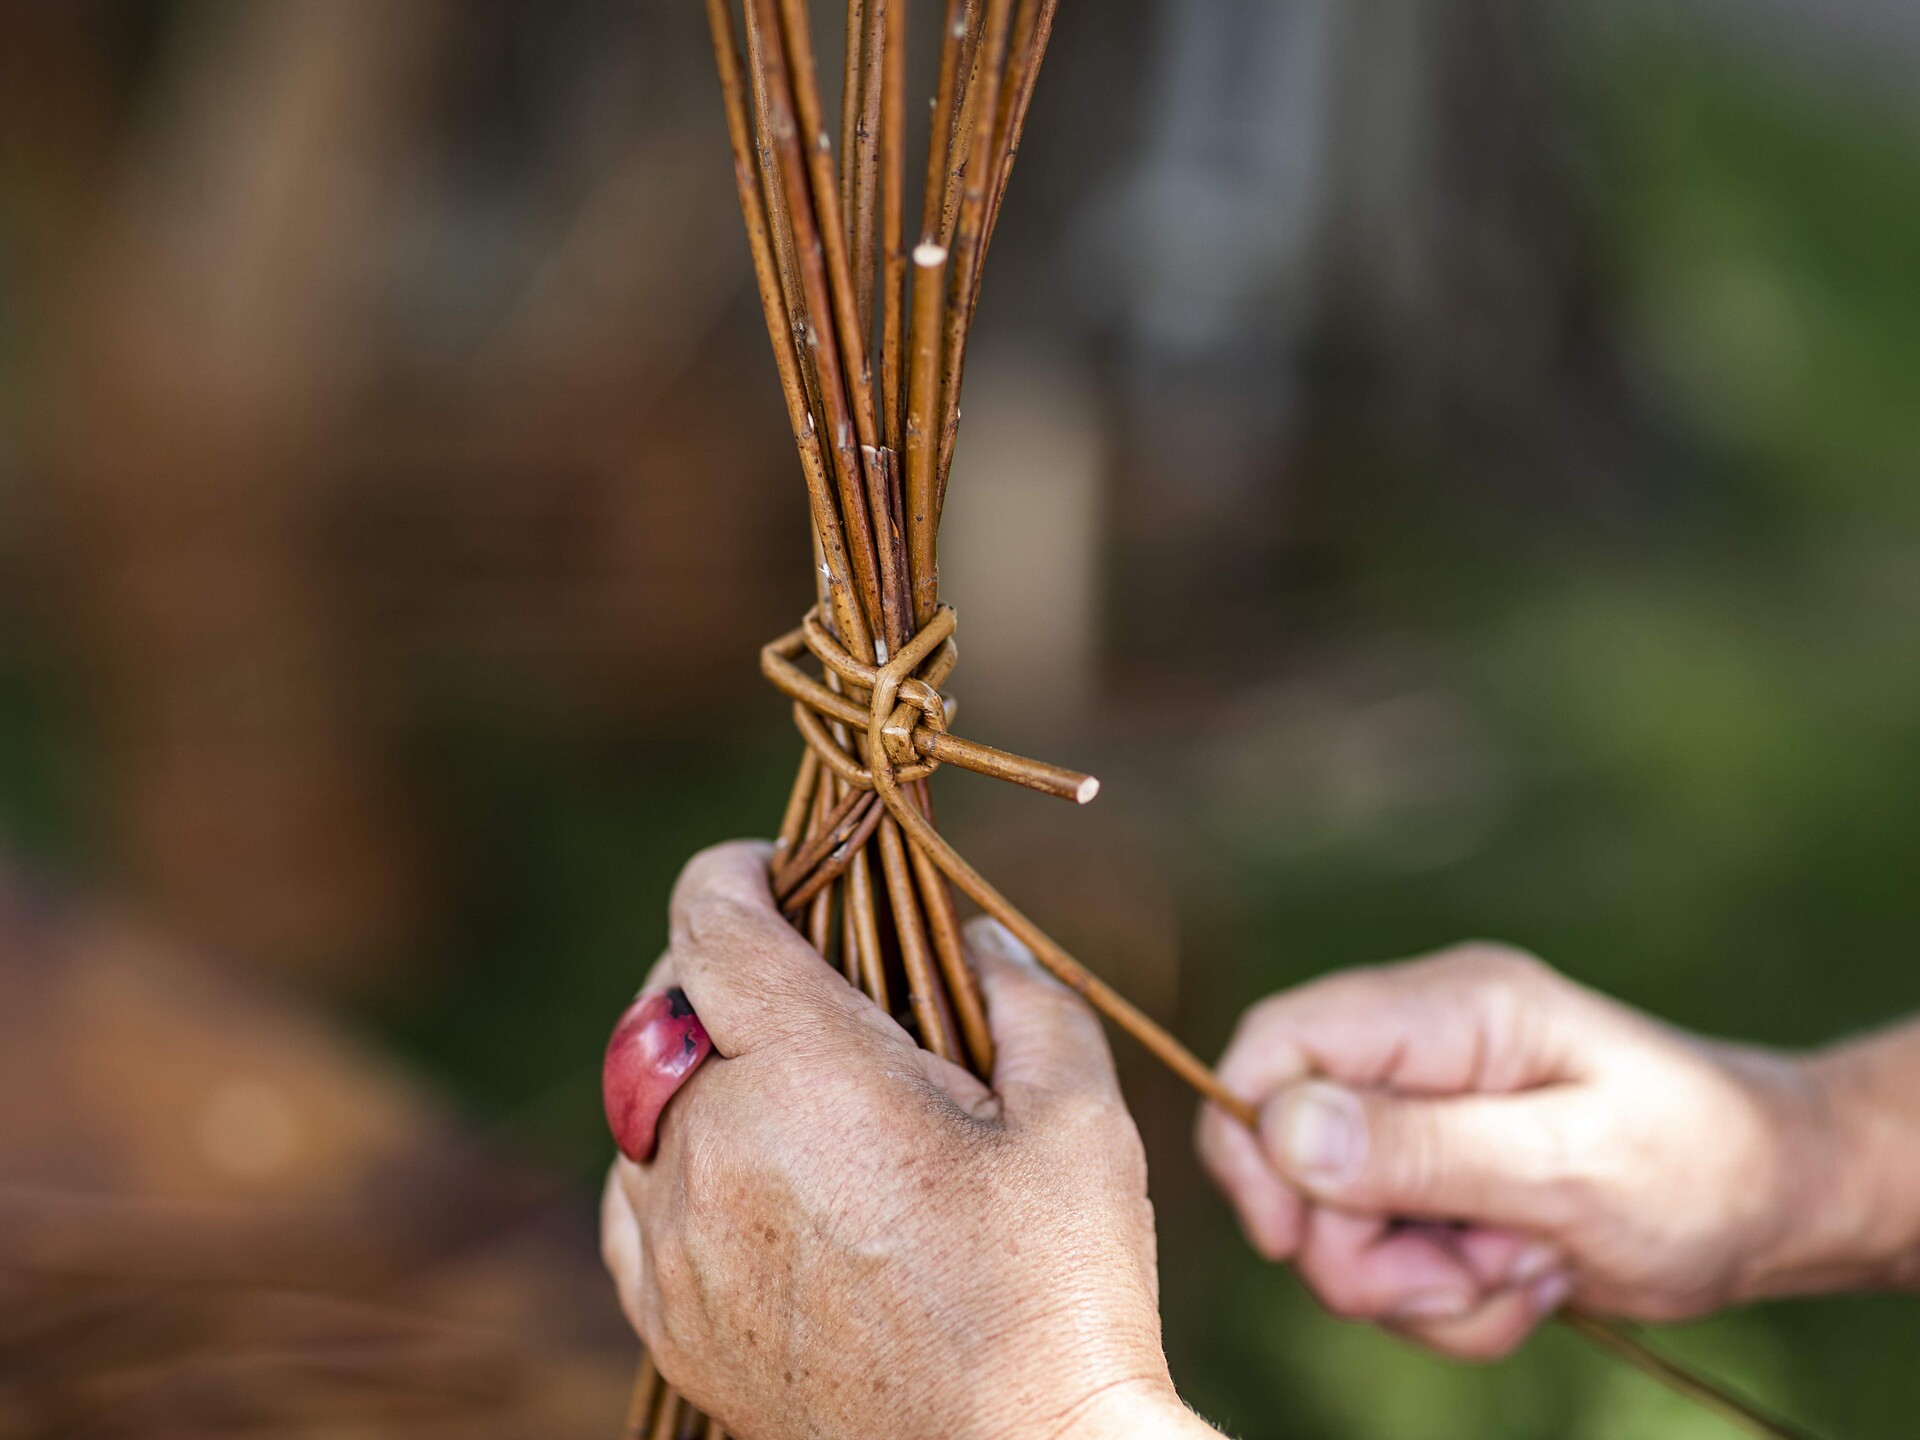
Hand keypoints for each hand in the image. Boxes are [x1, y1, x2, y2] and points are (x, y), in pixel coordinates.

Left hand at [601, 842, 1217, 1439]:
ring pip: (638, 1101)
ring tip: (785, 1082)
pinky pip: (632, 1198)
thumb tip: (980, 937)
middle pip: (665, 1001)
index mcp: (807, 1073)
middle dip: (724, 963)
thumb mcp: (1078, 1120)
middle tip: (804, 974)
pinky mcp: (669, 1319)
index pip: (709, 920)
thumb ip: (1026, 997)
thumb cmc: (1055, 1293)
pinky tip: (748, 1175)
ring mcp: (676, 1241)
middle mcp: (713, 1147)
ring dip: (696, 1063)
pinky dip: (672, 1161)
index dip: (734, 869)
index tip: (774, 866)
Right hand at [1196, 943, 1855, 1358]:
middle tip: (1458, 1280)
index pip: (1279, 1042)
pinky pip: (1390, 1263)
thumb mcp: (1567, 1164)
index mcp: (1446, 1011)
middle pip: (1292, 1155)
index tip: (1288, 1235)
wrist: (1778, 1207)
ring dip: (1417, 1286)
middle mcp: (1419, 1057)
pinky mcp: (1439, 1186)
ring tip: (1521, 1275)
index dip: (1249, 1134)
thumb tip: (1283, 1129)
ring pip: (1339, 1226)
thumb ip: (1423, 1147)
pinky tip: (1529, 1281)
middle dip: (1360, 1247)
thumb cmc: (1700, 1165)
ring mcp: (1425, 1125)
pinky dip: (1448, 1300)